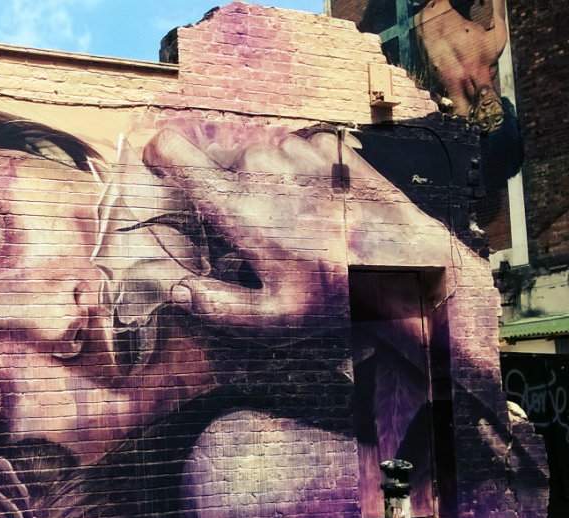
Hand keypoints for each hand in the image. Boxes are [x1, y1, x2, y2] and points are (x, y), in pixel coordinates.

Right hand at [143, 128, 348, 332]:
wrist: (411, 267)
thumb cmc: (338, 296)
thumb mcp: (270, 319)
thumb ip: (215, 305)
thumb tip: (176, 290)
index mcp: (236, 204)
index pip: (173, 151)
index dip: (157, 156)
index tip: (158, 170)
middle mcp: (262, 166)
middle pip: (214, 158)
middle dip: (216, 185)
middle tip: (238, 226)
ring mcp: (298, 151)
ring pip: (255, 153)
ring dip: (257, 178)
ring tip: (281, 219)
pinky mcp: (330, 148)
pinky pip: (293, 150)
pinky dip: (294, 171)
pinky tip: (312, 204)